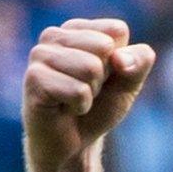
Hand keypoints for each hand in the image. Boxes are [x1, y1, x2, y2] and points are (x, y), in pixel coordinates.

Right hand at [21, 18, 156, 168]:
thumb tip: (120, 58)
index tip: (104, 77)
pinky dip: (81, 105)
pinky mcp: (33, 79)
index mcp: (77, 28)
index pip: (117, 30)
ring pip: (91, 67)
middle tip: (87, 90)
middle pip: (104, 47)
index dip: (121, 61)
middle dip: (105, 77)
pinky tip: (65, 108)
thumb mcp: (129, 82)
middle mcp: (54, 35)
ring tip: (75, 99)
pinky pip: (78, 90)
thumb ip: (139, 62)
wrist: (75, 143)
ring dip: (92, 92)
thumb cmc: (99, 107)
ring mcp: (40, 55)